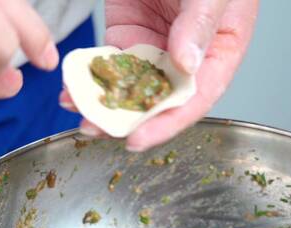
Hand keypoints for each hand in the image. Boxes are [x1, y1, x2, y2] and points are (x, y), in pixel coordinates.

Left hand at [60, 0, 257, 150]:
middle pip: (156, 101)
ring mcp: (153, 49)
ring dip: (102, 102)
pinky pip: (108, 63)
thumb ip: (200, 25)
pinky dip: (90, 77)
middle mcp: (184, 59)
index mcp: (217, 53)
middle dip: (125, 120)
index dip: (165, 123)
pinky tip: (72, 86)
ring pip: (128, 87)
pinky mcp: (126, 36)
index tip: (137, 139)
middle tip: (94, 129)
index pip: (194, 98)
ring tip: (76, 109)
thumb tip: (186, 65)